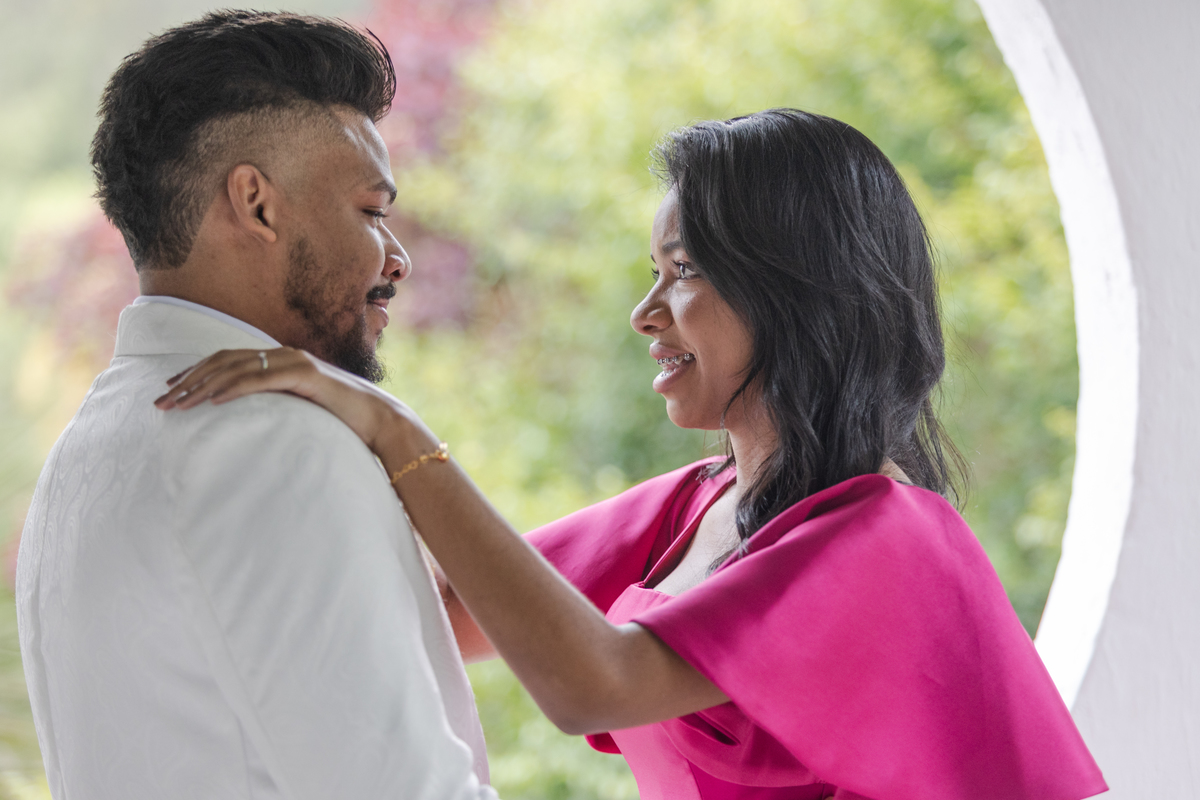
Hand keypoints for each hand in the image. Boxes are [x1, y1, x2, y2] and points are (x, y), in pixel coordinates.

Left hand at [154, 348, 405, 449]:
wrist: (379, 420)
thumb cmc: (340, 420)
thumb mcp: (298, 410)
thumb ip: (274, 405)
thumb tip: (246, 420)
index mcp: (279, 360)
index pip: (226, 360)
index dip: (194, 373)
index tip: (168, 389)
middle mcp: (283, 354)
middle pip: (224, 361)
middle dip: (188, 381)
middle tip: (160, 401)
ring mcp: (295, 362)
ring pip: (237, 368)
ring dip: (203, 386)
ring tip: (178, 403)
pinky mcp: (306, 376)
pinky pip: (263, 379)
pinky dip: (236, 388)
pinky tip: (214, 400)